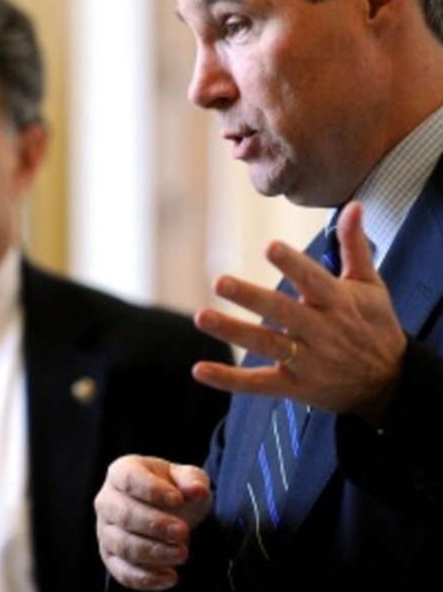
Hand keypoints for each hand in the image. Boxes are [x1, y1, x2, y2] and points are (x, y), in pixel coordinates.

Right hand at [95, 455, 210, 590]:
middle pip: (124, 514)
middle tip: (183, 531)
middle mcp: (107, 500)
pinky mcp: (110, 556)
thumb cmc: (172, 490)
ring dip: (154, 553)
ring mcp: (105, 530)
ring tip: (181, 554)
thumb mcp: (186, 478)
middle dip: (156, 525)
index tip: (178, 500)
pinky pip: (121, 571)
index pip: (128, 479)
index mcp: (121, 472)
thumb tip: (196, 490)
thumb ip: (192, 480)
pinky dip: (146, 578)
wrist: (166, 512)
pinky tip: (170, 577)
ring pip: (122, 545)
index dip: (152, 490)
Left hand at [191, 202, 406, 423]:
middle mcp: (322, 332)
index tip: (270, 246)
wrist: (391, 383)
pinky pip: (257, 384)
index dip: (292, 264)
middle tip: (219, 281)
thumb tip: (353, 205)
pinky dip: (229, 379)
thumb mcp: (371, 285)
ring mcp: (307, 361)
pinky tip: (200, 370)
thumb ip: (354, 246)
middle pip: (282, 312)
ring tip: (201, 317)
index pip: (314, 280)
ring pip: (266, 345)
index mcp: (338, 303)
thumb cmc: (374, 325)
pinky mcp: (294, 386)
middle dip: (250, 297)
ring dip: (232, 331)